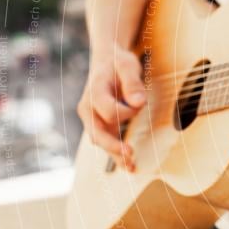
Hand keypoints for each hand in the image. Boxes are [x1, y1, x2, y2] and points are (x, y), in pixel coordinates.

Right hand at [77, 45, 145, 170]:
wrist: (107, 61)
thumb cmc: (118, 62)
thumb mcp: (128, 65)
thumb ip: (133, 82)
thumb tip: (138, 103)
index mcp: (94, 92)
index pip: (109, 110)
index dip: (127, 111)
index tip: (140, 102)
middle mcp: (88, 108)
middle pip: (97, 132)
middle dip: (113, 145)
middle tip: (130, 154)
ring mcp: (93, 118)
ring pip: (101, 141)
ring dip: (115, 154)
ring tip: (132, 166)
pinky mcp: (101, 124)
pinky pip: (107, 142)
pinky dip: (117, 154)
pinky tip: (130, 166)